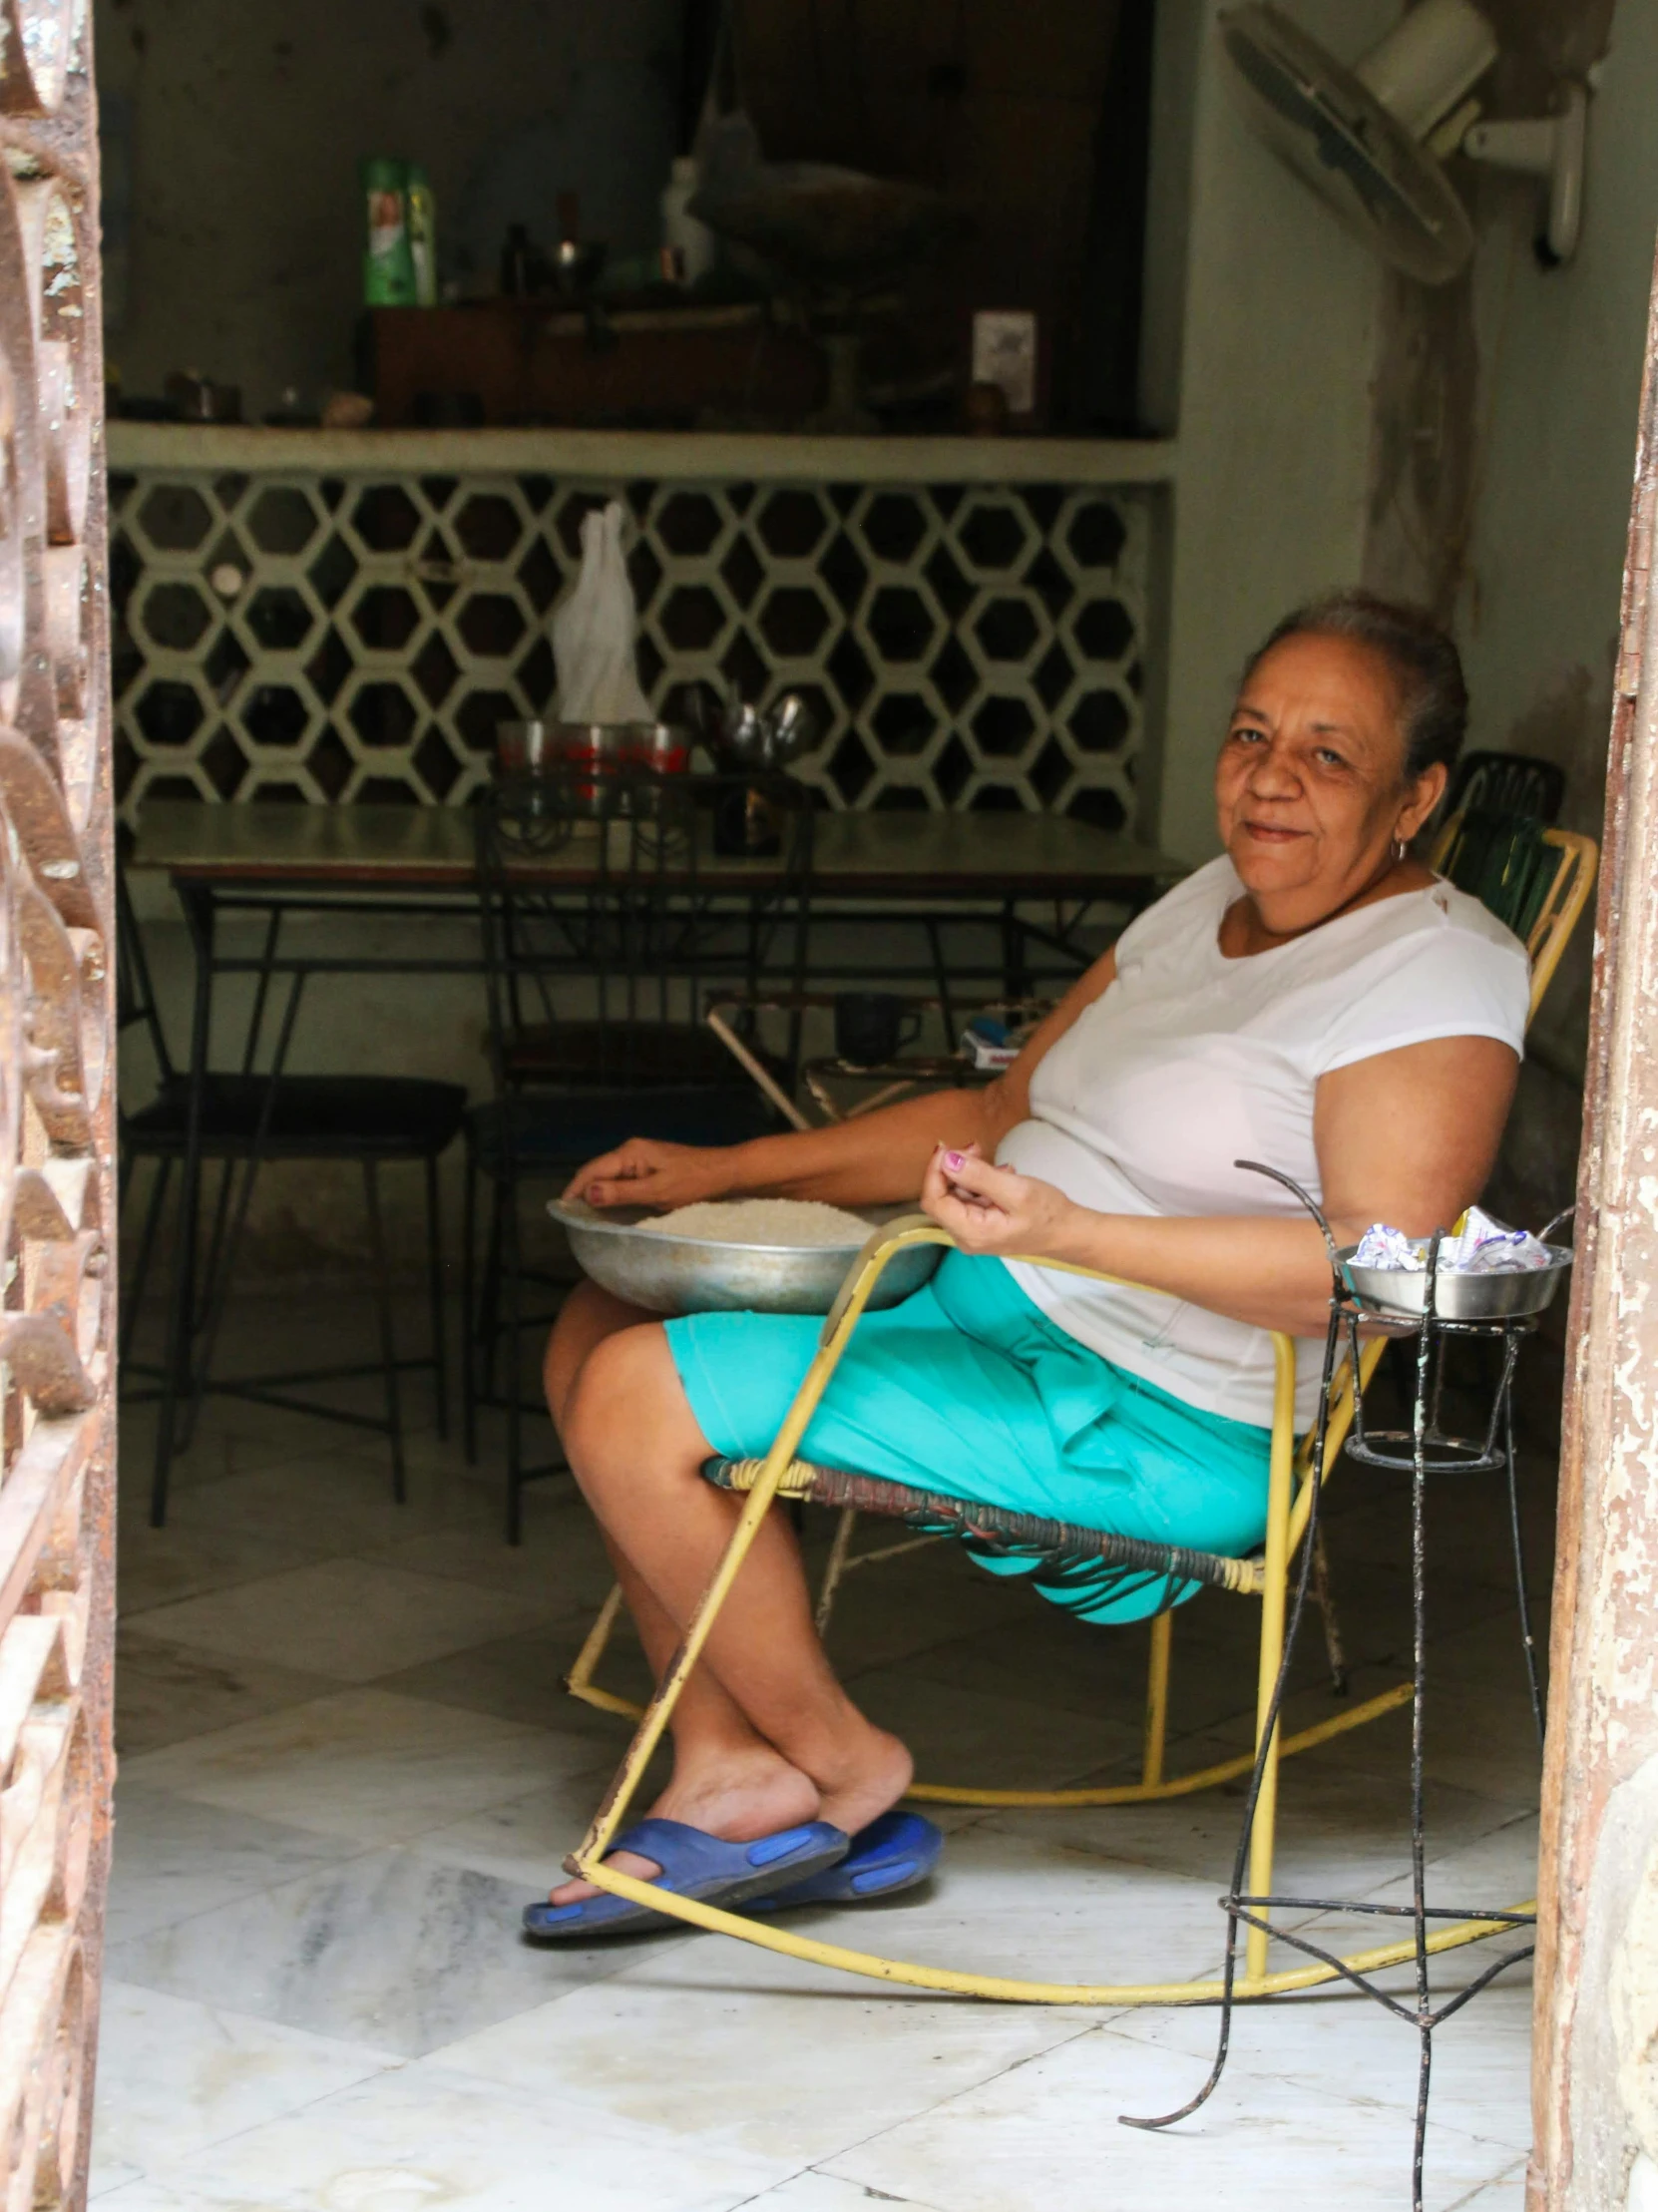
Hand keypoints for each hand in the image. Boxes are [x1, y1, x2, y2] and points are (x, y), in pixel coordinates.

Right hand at [562, 1138, 735, 1211]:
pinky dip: (613, 1194)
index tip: (563, 1212)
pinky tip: (609, 1209)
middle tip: (573, 1219)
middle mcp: (630, 1151)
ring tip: (586, 1218)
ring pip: (609, 1177)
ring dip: (598, 1195)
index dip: (574, 1190)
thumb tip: (587, 1193)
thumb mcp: (657, 1192)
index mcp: (629, 1153)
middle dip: (583, 1193)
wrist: (724, 1173)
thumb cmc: (694, 1182)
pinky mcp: (648, 1167)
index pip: (591, 1171)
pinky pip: (622, 1180)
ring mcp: (640, 1158)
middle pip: (597, 1173)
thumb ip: (622, 1193)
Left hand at [920, 1143, 1083, 1262]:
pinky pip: (970, 1199)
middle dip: (954, 1168)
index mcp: (970, 1232)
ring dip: (970, 1173)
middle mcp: (965, 1236)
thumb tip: (947, 1159)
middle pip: (941, 1197)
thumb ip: (979, 1175)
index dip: (935, 1171)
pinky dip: (981, 1182)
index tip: (947, 1146)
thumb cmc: (1048, 1214)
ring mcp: (972, 1232)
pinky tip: (1003, 1175)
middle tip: (976, 1147)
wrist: (1070, 1233)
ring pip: (956, 1195)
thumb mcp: (1016, 1190)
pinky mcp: (981, 1226)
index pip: (933, 1200)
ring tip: (1000, 1165)